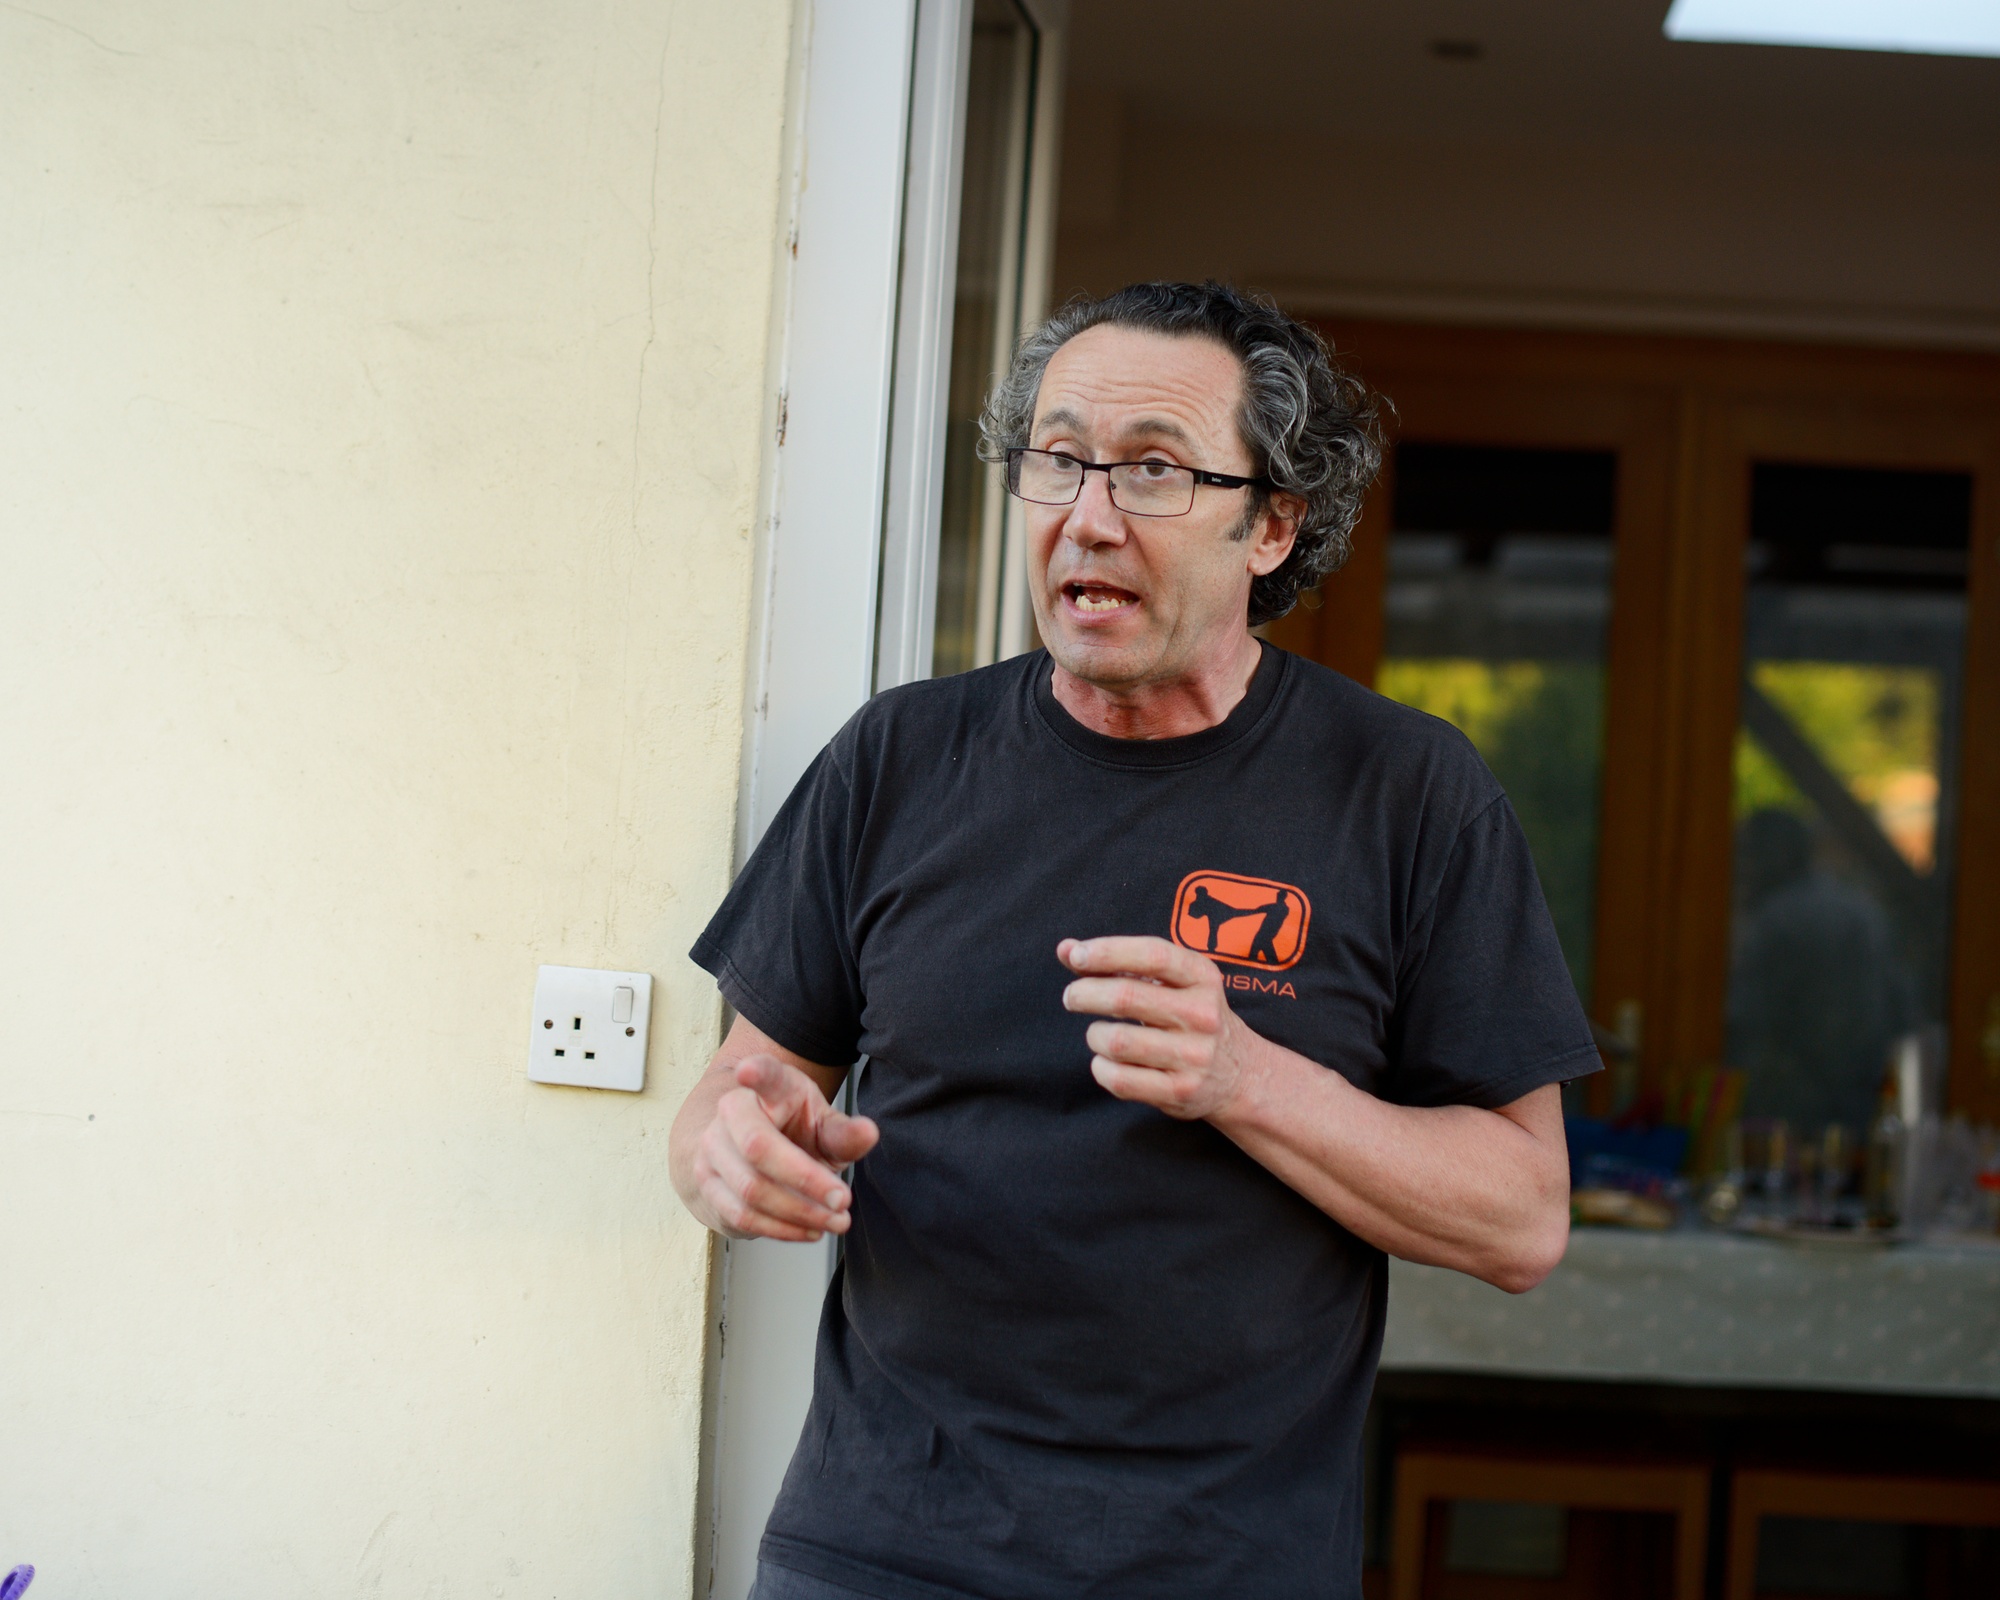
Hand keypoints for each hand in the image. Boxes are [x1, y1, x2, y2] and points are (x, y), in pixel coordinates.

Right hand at [690, 1055, 878, 1242]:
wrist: (741, 1148)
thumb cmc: (790, 1131)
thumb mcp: (821, 1125)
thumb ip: (844, 1132)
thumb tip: (869, 1133)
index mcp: (768, 1088)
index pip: (762, 1074)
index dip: (756, 1071)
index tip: (749, 1070)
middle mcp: (731, 1113)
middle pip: (758, 1146)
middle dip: (805, 1179)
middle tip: (843, 1198)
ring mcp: (712, 1149)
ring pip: (751, 1188)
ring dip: (799, 1212)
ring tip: (835, 1220)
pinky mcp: (706, 1185)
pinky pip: (742, 1215)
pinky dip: (781, 1229)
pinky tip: (810, 1230)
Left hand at [1058, 936, 1264, 1120]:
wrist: (1241, 1074)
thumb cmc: (1190, 1017)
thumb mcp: (1171, 982)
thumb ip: (1118, 962)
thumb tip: (1065, 948)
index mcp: (1202, 978)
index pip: (1152, 954)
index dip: (1108, 951)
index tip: (1075, 955)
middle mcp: (1202, 1015)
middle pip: (1126, 998)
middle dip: (1085, 993)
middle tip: (1072, 997)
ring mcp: (1193, 1056)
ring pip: (1117, 1042)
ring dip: (1094, 1036)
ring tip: (1098, 1034)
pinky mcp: (1180, 1091)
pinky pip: (1120, 1080)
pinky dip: (1101, 1069)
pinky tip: (1106, 1062)